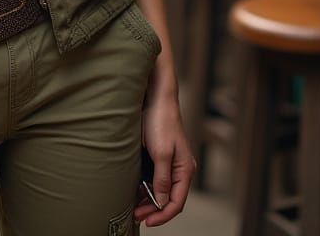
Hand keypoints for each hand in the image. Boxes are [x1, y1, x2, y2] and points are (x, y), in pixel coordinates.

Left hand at [134, 94, 194, 226]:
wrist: (156, 98)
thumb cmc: (160, 122)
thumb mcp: (161, 153)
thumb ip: (162, 179)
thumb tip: (163, 203)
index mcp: (185, 170)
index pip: (177, 203)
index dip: (162, 215)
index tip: (147, 221)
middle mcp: (180, 169)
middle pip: (169, 199)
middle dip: (154, 210)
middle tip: (136, 215)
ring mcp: (170, 164)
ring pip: (161, 190)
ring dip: (148, 200)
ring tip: (134, 206)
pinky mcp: (160, 157)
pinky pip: (155, 179)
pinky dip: (146, 188)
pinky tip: (135, 191)